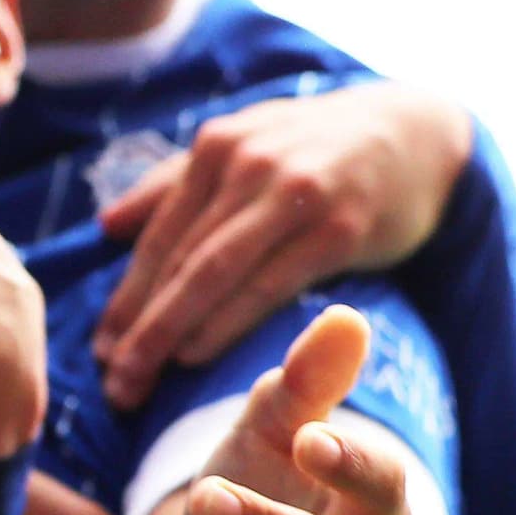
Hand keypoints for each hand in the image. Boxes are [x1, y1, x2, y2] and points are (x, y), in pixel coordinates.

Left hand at [91, 85, 470, 408]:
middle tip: (110, 383)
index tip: (97, 351)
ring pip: (212, 273)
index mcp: (216, 148)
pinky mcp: (339, 227)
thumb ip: (175, 186)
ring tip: (137, 383)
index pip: (156, 237)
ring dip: (167, 334)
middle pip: (178, 260)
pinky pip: (268, 283)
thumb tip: (106, 228)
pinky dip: (225, 322)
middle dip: (136, 327)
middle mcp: (248, 165)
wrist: (419, 131)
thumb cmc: (319, 150)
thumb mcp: (245, 147)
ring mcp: (294, 195)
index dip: (123, 298)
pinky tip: (194, 356)